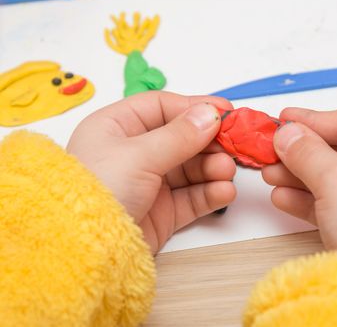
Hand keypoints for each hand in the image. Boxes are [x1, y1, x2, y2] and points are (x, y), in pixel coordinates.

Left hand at [67, 92, 236, 253]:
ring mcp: (150, 183)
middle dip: (209, 143)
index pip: (163, 108)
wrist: (81, 250)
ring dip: (213, 169)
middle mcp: (135, 152)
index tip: (226, 112)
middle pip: (183, 139)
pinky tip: (224, 192)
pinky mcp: (162, 211)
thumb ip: (180, 136)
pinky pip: (192, 197)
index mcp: (118, 127)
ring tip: (227, 172)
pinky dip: (210, 193)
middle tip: (233, 146)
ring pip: (191, 169)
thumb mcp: (138, 155)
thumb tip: (212, 114)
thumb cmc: (98, 189)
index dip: (195, 108)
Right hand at [262, 108, 336, 266]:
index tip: (286, 118)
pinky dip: (311, 199)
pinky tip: (283, 198)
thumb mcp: (335, 179)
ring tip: (271, 173)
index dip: (316, 119)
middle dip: (304, 152)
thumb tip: (288, 134)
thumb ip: (307, 150)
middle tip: (276, 148)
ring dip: (302, 175)